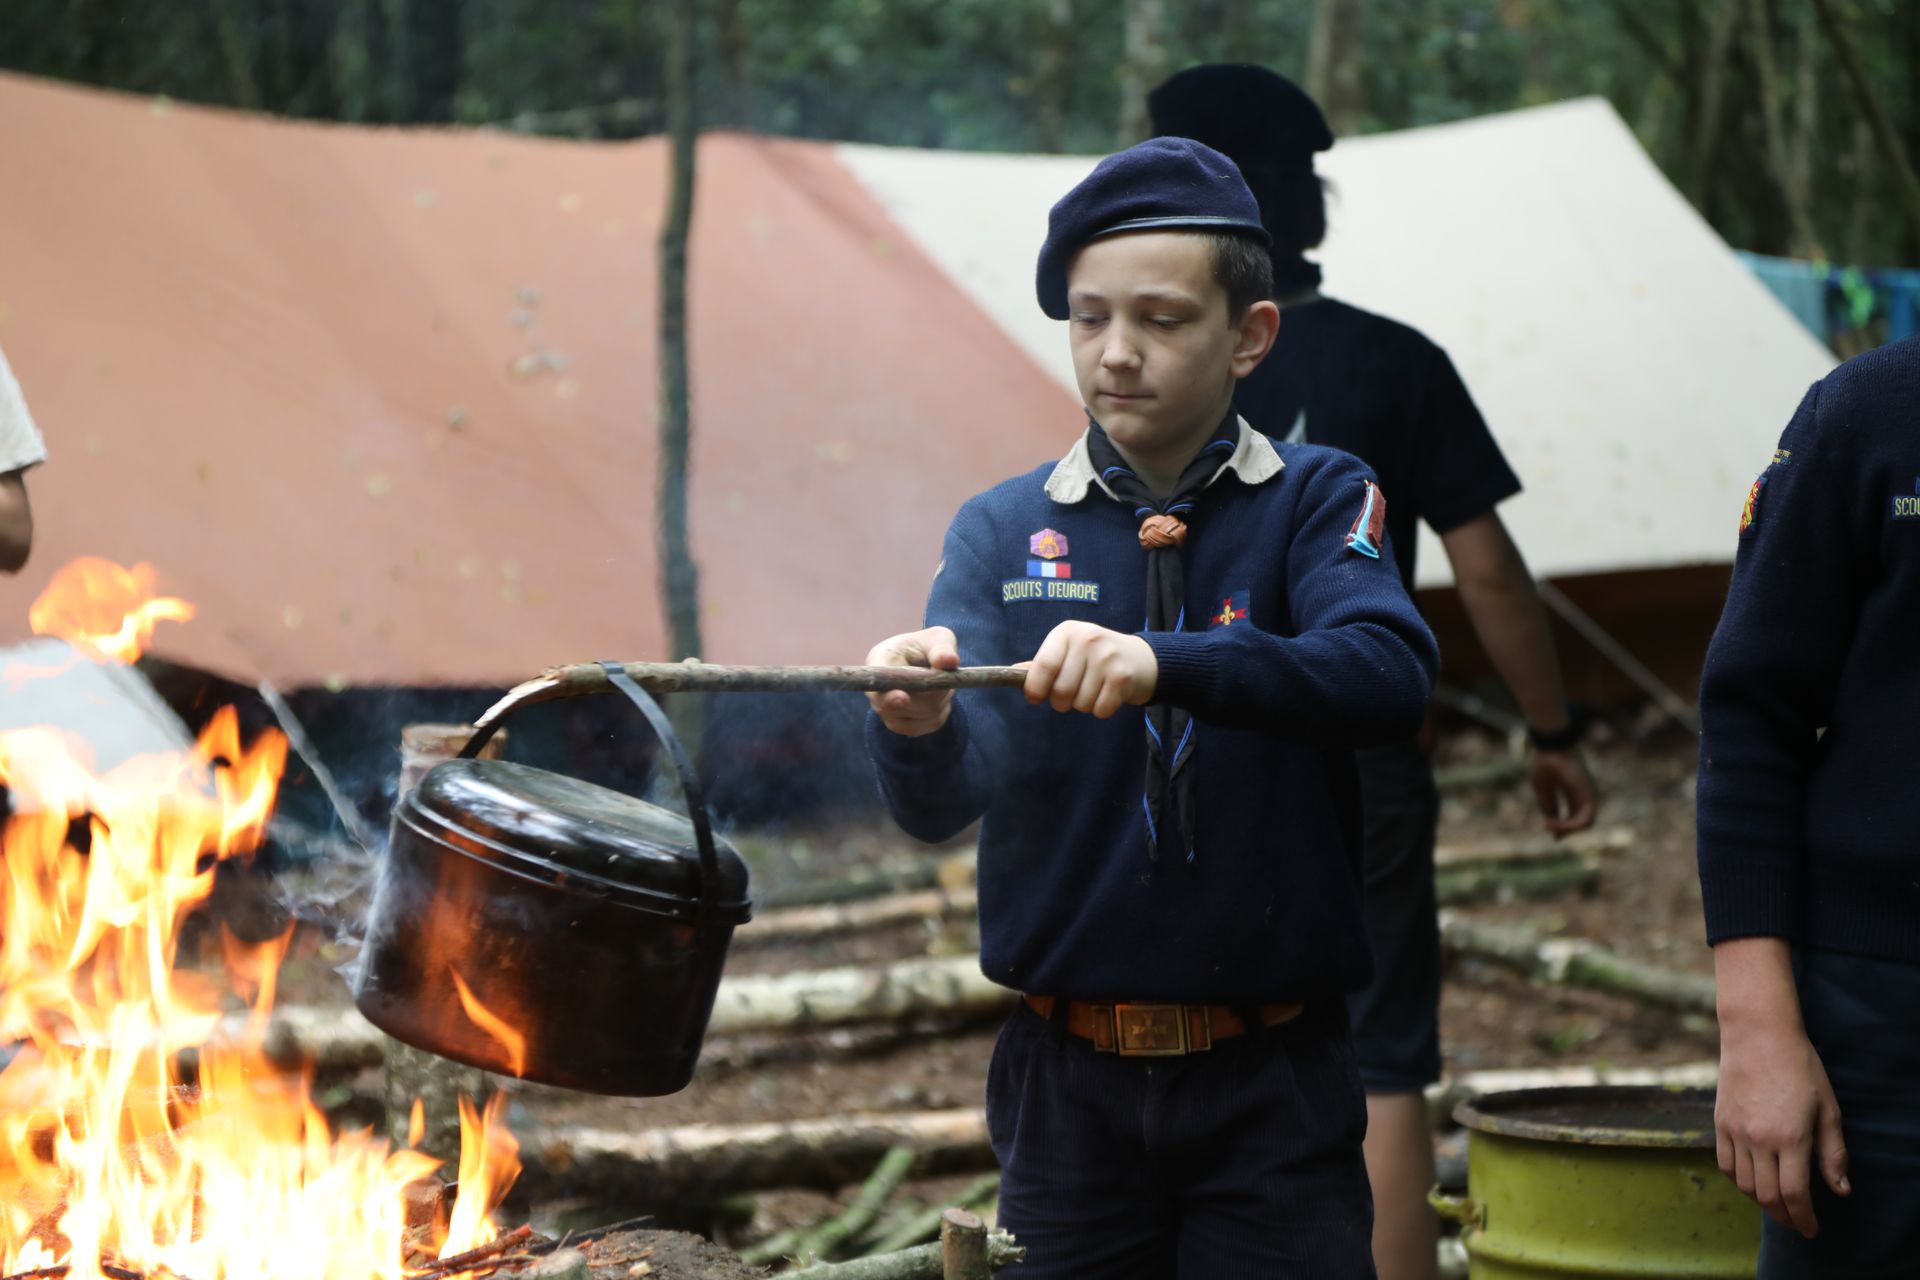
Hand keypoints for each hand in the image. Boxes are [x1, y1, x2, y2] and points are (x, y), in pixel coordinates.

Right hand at [866, 627, 958, 736]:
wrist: (923, 662)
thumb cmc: (927, 646)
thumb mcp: (937, 638)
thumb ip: (941, 647)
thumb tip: (950, 661)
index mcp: (879, 662)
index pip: (876, 683)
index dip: (888, 695)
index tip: (903, 698)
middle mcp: (877, 691)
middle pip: (904, 705)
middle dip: (932, 692)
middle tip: (945, 675)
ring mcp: (887, 712)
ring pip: (921, 715)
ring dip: (940, 701)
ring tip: (940, 681)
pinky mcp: (903, 725)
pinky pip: (929, 724)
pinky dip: (942, 711)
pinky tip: (940, 696)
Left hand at [1020, 621, 1156, 717]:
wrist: (1141, 658)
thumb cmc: (1096, 656)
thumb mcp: (1069, 650)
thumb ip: (1043, 663)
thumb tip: (1011, 673)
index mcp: (1067, 632)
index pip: (1043, 665)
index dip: (1035, 688)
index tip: (1034, 698)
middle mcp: (1087, 640)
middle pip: (1060, 690)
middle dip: (1061, 702)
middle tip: (1071, 694)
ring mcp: (1107, 657)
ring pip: (1080, 703)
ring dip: (1083, 706)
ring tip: (1093, 689)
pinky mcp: (1122, 677)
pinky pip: (1100, 710)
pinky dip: (1101, 710)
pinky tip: (1107, 695)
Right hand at [1528, 748, 1596, 835]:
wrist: (1550, 746)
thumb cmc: (1544, 763)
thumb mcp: (1543, 790)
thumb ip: (1549, 806)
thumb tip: (1550, 825)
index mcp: (1574, 791)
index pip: (1574, 815)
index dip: (1562, 826)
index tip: (1547, 828)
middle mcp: (1585, 794)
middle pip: (1581, 821)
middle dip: (1566, 830)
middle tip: (1550, 830)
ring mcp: (1589, 794)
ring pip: (1586, 823)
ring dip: (1567, 829)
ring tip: (1550, 826)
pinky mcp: (1590, 795)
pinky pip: (1586, 819)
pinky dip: (1571, 825)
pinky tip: (1556, 823)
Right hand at [1714, 947, 1849, 1237]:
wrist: (1757, 1035)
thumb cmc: (1800, 1068)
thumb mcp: (1828, 1109)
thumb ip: (1833, 1153)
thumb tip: (1839, 1190)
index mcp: (1790, 1137)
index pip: (1794, 1194)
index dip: (1804, 1219)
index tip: (1812, 1229)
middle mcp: (1758, 1139)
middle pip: (1766, 1196)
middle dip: (1784, 1216)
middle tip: (1797, 1222)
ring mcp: (1735, 1131)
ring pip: (1743, 1184)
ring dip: (1761, 1201)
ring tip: (1777, 1203)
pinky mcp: (1720, 1123)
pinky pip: (1725, 1164)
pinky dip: (1739, 1181)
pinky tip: (1753, 1180)